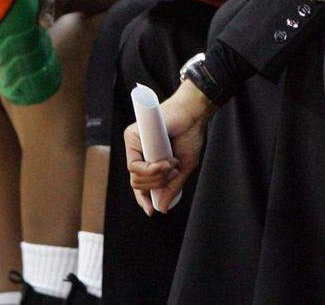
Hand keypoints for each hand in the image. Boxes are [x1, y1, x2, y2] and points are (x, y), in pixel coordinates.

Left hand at [124, 80, 215, 214]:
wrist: (193, 114)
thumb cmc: (189, 135)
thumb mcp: (184, 168)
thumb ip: (172, 187)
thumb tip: (161, 209)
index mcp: (150, 160)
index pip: (140, 184)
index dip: (143, 199)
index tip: (151, 210)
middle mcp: (139, 152)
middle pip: (137, 184)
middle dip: (158, 184)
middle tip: (173, 171)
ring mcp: (134, 145)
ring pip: (135, 177)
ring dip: (157, 177)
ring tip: (172, 163)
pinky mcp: (131, 137)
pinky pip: (134, 166)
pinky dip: (151, 170)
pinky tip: (164, 163)